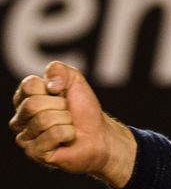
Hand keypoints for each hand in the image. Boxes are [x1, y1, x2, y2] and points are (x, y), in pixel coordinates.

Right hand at [8, 61, 135, 186]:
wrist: (98, 133)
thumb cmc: (83, 107)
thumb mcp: (74, 79)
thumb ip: (58, 69)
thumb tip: (51, 85)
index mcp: (24, 99)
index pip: (29, 85)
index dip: (52, 86)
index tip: (61, 93)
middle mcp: (19, 119)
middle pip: (33, 104)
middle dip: (60, 106)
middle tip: (67, 112)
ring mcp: (25, 138)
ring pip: (44, 120)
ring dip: (65, 120)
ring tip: (68, 125)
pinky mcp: (35, 153)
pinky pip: (53, 135)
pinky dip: (68, 133)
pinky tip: (67, 138)